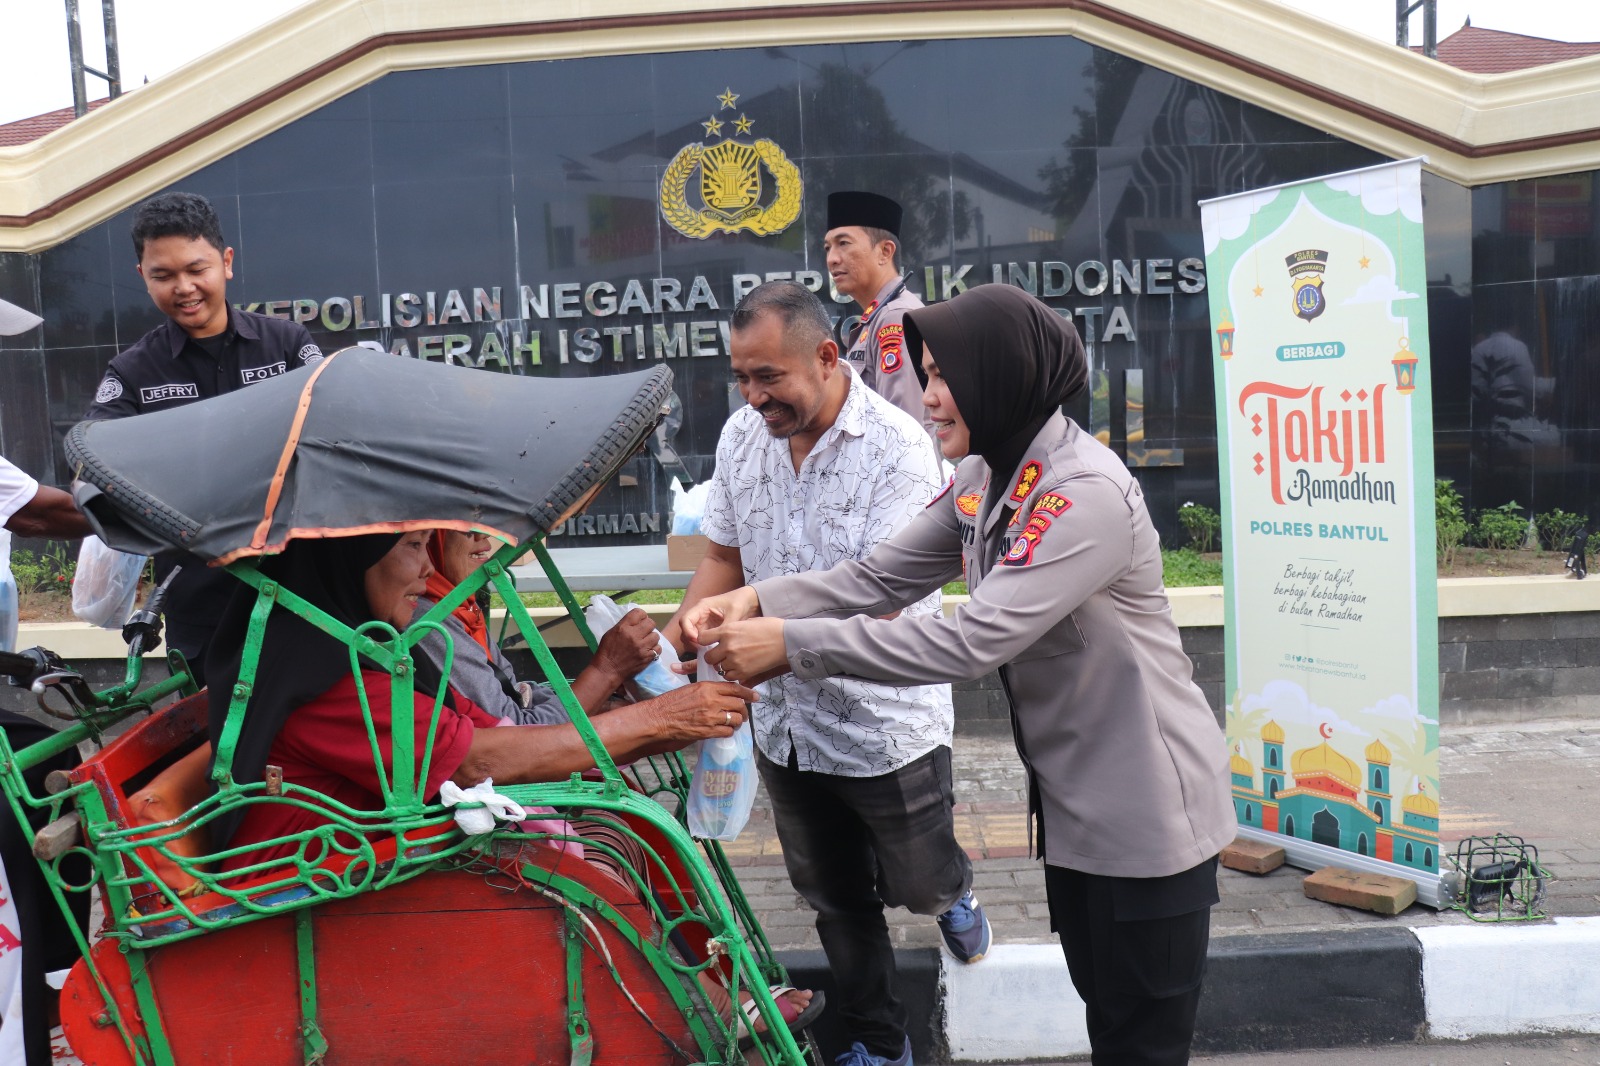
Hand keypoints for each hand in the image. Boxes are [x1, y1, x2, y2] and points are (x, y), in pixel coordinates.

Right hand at [592, 608, 658, 681]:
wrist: (608, 671)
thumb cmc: (606, 651)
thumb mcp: (611, 633)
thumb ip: (624, 625)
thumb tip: (636, 620)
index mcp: (623, 628)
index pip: (639, 613)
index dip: (641, 615)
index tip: (640, 620)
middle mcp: (634, 635)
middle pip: (650, 623)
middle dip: (647, 626)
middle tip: (643, 631)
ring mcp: (642, 647)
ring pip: (656, 635)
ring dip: (651, 637)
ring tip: (645, 641)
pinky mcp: (647, 657)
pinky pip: (658, 648)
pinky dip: (654, 648)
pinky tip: (648, 650)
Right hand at [640, 681, 757, 744]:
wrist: (660, 718)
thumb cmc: (672, 702)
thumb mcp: (692, 688)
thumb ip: (709, 690)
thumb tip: (724, 694)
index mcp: (707, 687)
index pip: (734, 688)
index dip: (747, 693)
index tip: (754, 696)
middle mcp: (712, 700)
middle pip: (739, 704)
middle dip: (744, 710)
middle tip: (743, 714)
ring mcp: (711, 717)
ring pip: (735, 719)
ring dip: (737, 722)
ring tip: (734, 723)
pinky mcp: (708, 731)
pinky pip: (727, 731)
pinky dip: (729, 732)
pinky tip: (725, 730)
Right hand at [679, 587, 760, 645]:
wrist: (749, 601)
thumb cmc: (740, 602)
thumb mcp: (734, 613)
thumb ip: (725, 626)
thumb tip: (719, 641)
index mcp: (702, 607)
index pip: (685, 619)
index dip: (687, 631)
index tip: (697, 640)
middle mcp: (700, 615)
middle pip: (686, 630)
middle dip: (691, 641)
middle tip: (703, 649)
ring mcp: (704, 623)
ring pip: (692, 636)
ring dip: (697, 645)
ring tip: (708, 650)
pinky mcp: (709, 630)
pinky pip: (701, 640)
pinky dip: (704, 646)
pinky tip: (713, 650)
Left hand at [702, 618, 788, 685]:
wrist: (785, 640)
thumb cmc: (768, 628)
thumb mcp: (745, 622)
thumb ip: (729, 630)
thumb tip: (719, 638)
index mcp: (727, 630)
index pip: (702, 638)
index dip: (704, 641)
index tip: (709, 642)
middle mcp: (728, 646)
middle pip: (708, 657)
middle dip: (713, 656)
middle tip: (721, 655)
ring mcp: (735, 660)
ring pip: (719, 668)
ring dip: (724, 665)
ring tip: (735, 660)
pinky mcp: (743, 672)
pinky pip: (729, 676)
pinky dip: (732, 673)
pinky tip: (740, 667)